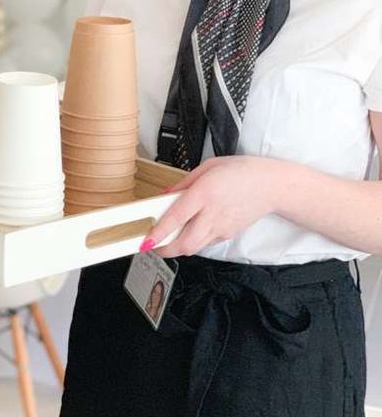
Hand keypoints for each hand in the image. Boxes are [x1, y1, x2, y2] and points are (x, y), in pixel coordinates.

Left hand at [141, 156, 285, 257]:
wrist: (271, 185)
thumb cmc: (241, 171)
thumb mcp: (208, 167)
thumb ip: (184, 183)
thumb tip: (166, 195)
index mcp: (205, 193)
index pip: (177, 217)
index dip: (159, 231)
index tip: (145, 240)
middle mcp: (213, 214)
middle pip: (184, 244)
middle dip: (164, 249)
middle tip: (151, 244)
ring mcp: (222, 227)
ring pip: (194, 248)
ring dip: (176, 247)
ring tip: (166, 239)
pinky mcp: (228, 235)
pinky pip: (205, 243)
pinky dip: (192, 241)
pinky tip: (189, 230)